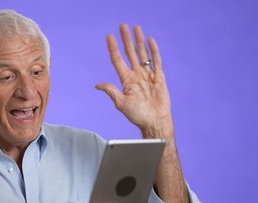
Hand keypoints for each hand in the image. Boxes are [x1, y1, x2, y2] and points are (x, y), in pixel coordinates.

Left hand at [96, 24, 173, 138]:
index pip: (118, 60)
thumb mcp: (121, 103)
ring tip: (136, 28)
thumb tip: (97, 85)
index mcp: (126, 81)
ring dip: (138, 41)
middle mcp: (136, 75)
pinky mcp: (159, 78)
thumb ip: (111, 91)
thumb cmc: (138, 115)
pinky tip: (150, 40)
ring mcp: (148, 75)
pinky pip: (156, 61)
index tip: (109, 37)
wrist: (154, 121)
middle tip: (123, 26)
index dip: (113, 48)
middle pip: (130, 53)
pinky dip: (153, 51)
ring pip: (142, 54)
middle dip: (126, 39)